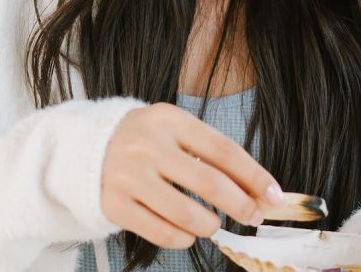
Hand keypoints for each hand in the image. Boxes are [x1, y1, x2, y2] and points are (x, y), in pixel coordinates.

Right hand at [100, 103, 284, 248]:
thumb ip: (215, 156)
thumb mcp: (178, 132)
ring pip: (186, 214)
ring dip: (211, 225)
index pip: (224, 151)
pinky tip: (188, 232)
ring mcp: (127, 176)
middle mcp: (147, 146)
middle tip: (253, 216)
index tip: (274, 196)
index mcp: (170, 120)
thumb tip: (261, 192)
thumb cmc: (147, 141)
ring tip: (213, 223)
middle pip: (209, 183)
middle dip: (241, 205)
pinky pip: (162, 233)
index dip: (255, 176)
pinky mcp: (114, 205)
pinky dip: (184, 239)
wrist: (86, 148)